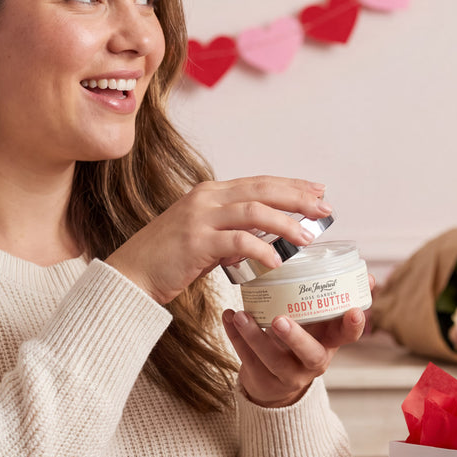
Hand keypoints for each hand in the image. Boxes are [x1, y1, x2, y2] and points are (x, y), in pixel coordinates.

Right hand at [105, 176, 330, 303]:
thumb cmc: (170, 259)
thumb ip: (232, 231)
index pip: (259, 182)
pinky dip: (261, 250)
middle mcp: (206, 198)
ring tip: (308, 237)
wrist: (131, 274)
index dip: (291, 185)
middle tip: (324, 208)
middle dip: (297, 198)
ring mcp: (200, 218)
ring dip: (285, 223)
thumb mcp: (205, 236)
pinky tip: (277, 261)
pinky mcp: (195, 242)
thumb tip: (265, 240)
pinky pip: (237, 242)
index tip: (318, 190)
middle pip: (262, 190)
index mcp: (211, 193)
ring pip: (254, 212)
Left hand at [222, 276, 375, 406]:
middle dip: (296, 338)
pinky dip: (236, 337)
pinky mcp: (262, 379)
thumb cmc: (304, 341)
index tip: (353, 311)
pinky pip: (247, 358)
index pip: (348, 336)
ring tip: (241, 315)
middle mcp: (312, 362)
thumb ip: (338, 299)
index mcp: (330, 343)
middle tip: (280, 320)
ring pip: (272, 359)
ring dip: (255, 336)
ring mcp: (287, 374)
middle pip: (310, 354)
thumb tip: (369, 275)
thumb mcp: (323, 325)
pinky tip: (228, 317)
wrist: (277, 383)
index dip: (353, 325)